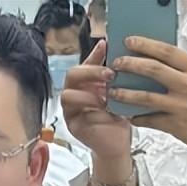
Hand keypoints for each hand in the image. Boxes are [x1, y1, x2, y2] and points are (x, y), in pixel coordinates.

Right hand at [60, 40, 132, 160]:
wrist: (119, 142)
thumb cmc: (119, 114)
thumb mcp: (119, 87)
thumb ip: (112, 70)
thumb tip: (109, 43)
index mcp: (84, 83)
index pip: (84, 63)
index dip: (94, 56)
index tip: (108, 48)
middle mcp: (73, 94)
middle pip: (71, 75)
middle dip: (90, 72)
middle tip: (110, 74)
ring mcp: (70, 111)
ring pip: (67, 95)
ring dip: (88, 93)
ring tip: (107, 95)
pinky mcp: (72, 126)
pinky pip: (75, 114)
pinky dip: (90, 110)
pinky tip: (106, 109)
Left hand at [107, 36, 186, 154]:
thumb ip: (186, 69)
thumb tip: (160, 59)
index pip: (168, 52)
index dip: (146, 45)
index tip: (129, 42)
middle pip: (153, 70)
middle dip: (131, 65)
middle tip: (116, 65)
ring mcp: (182, 106)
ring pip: (146, 97)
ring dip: (126, 94)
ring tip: (113, 92)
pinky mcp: (176, 126)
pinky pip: (150, 120)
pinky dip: (137, 118)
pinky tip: (129, 116)